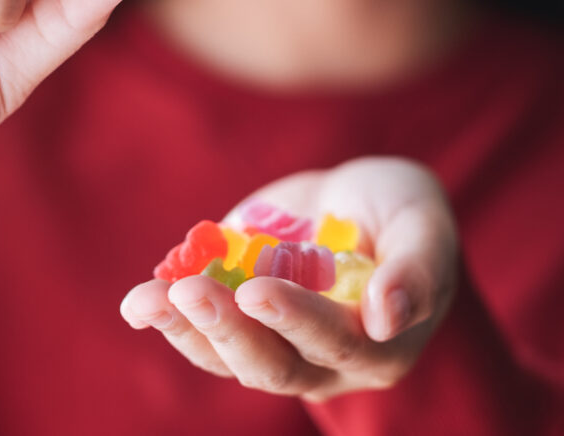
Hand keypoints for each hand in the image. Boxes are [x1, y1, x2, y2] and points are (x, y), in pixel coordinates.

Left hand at [120, 157, 458, 401]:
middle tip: (192, 293)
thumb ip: (416, 270)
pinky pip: (200, 333)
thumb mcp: (424, 225)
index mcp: (378, 347)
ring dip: (184, 330)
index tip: (257, 290)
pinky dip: (168, 317)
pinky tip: (139, 301)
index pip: (334, 343)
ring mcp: (273, 344)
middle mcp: (322, 361)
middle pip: (272, 366)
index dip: (296, 320)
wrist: (357, 198)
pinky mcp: (236, 319)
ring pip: (227, 357)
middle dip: (228, 330)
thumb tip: (387, 317)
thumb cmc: (403, 211)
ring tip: (146, 302)